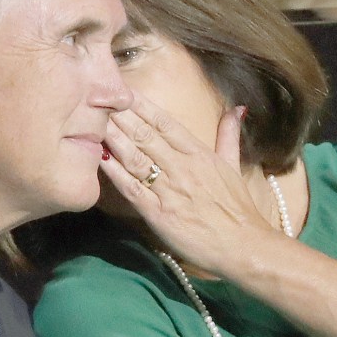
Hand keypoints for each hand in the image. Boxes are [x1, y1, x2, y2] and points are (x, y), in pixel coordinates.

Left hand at [100, 92, 273, 275]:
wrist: (243, 246)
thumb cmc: (238, 208)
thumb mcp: (234, 165)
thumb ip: (229, 135)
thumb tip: (237, 108)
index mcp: (199, 153)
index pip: (165, 123)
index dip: (142, 105)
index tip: (123, 91)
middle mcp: (182, 167)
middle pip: (145, 135)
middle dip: (121, 116)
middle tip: (98, 99)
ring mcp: (169, 190)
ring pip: (136, 158)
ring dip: (114, 139)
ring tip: (94, 122)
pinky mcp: (159, 214)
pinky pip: (132, 189)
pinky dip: (115, 173)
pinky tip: (99, 160)